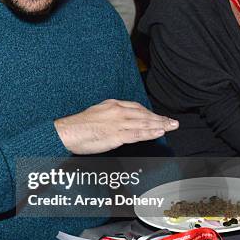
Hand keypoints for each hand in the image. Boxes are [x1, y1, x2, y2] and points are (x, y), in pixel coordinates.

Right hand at [54, 99, 178, 154]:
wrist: (67, 132)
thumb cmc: (77, 126)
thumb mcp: (96, 114)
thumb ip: (109, 116)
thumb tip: (118, 123)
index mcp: (112, 104)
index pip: (136, 107)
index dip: (149, 113)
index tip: (157, 117)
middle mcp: (117, 111)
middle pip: (143, 114)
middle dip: (159, 118)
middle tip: (172, 121)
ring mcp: (118, 123)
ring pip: (144, 123)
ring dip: (160, 125)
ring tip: (171, 126)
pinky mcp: (117, 134)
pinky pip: (138, 134)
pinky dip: (151, 133)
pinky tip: (160, 132)